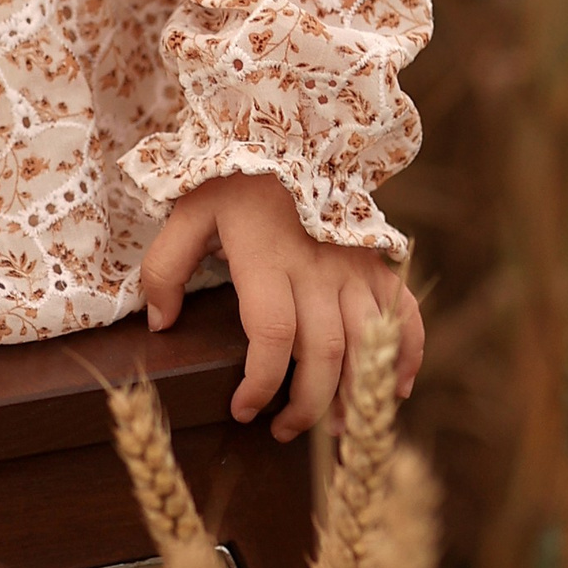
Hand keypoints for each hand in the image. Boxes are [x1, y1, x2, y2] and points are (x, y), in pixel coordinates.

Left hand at [141, 171, 423, 440]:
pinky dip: (406, 355)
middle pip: (323, 353)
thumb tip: (161, 325)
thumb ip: (165, 268)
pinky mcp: (378, 265)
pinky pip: (404, 316)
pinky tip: (394, 391)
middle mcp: (317, 268)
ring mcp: (354, 267)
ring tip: (336, 430)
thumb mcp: (187, 213)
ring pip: (365, 345)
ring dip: (354, 395)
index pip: (272, 335)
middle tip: (285, 432)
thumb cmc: (233, 181)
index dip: (261, 384)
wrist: (293, 135)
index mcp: (267, 258)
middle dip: (307, 406)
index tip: (242, 411)